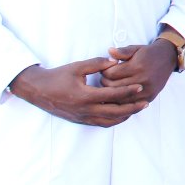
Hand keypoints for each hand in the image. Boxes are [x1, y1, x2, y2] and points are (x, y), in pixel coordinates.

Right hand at [9, 58, 149, 126]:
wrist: (38, 90)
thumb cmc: (58, 76)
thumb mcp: (78, 67)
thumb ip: (97, 63)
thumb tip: (115, 61)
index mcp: (85, 96)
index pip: (113, 96)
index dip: (128, 91)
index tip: (140, 87)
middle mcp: (85, 110)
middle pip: (115, 113)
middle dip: (132, 108)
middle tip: (145, 103)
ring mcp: (82, 117)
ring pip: (108, 121)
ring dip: (124, 116)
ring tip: (136, 109)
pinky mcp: (79, 120)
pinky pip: (100, 123)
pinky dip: (113, 120)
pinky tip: (121, 114)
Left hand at [100, 39, 175, 101]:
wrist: (168, 58)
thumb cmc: (148, 53)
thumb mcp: (135, 49)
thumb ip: (122, 51)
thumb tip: (109, 52)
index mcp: (137, 66)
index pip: (110, 74)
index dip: (104, 71)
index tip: (105, 69)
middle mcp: (143, 79)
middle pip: (112, 86)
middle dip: (105, 82)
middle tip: (106, 78)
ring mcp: (146, 90)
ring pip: (119, 98)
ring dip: (111, 93)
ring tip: (111, 86)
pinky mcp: (149, 97)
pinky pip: (129, 104)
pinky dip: (121, 101)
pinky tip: (119, 96)